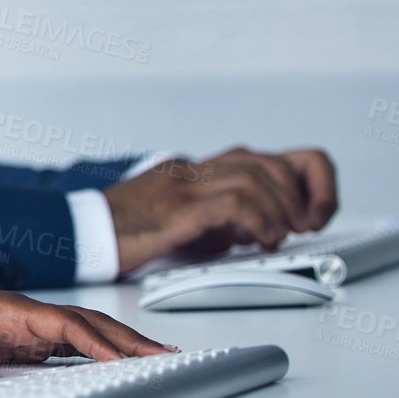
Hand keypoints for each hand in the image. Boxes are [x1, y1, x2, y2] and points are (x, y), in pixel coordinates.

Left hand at [0, 271, 171, 378]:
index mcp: (8, 308)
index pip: (64, 323)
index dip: (95, 342)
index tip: (122, 361)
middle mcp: (25, 314)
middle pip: (87, 323)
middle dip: (127, 339)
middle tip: (166, 357)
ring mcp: (28, 325)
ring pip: (86, 332)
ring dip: (122, 344)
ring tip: (159, 359)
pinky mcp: (26, 339)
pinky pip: (72, 344)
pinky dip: (101, 351)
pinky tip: (121, 363)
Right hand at [106, 147, 338, 273]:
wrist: (85, 232)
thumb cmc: (130, 231)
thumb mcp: (188, 220)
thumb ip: (223, 216)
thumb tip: (261, 228)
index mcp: (202, 170)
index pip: (273, 156)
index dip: (307, 181)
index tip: (313, 215)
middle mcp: (198, 170)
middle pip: (273, 162)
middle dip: (305, 198)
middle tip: (304, 229)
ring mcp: (186, 185)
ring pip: (258, 178)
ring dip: (282, 212)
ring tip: (279, 238)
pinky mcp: (176, 209)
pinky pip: (233, 203)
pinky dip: (259, 221)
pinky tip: (260, 240)